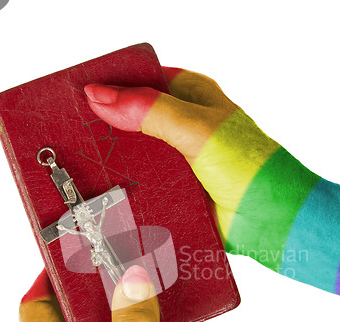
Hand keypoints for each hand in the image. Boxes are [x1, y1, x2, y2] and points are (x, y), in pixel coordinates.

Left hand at [19, 265, 205, 321]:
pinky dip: (122, 321)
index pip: (35, 313)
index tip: (70, 254)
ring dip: (105, 303)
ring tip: (126, 277)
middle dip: (80, 288)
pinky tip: (142, 310)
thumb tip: (132, 278)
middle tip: (105, 259)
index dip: (48, 281)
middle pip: (60, 317)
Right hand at [84, 69, 339, 321]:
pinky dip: (122, 188)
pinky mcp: (172, 191)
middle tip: (68, 135)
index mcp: (190, 97)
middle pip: (130, 120)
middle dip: (102, 128)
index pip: (140, 81)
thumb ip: (149, 111)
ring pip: (132, 155)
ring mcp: (175, 161)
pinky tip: (99, 194)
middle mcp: (180, 126)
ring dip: (110, 161)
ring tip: (74, 166)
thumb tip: (99, 95)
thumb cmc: (249, 168)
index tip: (75, 96)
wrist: (271, 222)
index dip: (108, 86)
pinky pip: (140, 185)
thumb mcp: (198, 129)